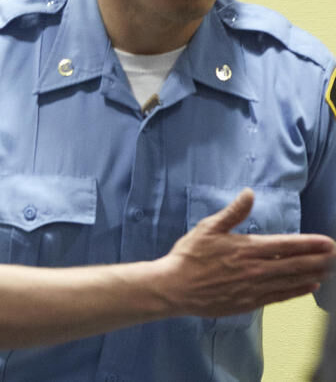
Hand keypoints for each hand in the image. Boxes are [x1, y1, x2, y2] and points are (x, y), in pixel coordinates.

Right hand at [154, 188, 334, 316]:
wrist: (175, 287)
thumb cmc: (189, 256)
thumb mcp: (207, 228)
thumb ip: (232, 212)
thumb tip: (249, 193)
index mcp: (246, 248)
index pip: (286, 245)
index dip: (310, 244)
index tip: (328, 242)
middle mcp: (255, 269)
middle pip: (295, 264)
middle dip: (319, 259)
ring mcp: (254, 287)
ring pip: (291, 280)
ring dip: (314, 274)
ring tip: (330, 269)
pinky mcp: (249, 302)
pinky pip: (280, 296)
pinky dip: (297, 291)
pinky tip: (309, 286)